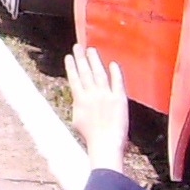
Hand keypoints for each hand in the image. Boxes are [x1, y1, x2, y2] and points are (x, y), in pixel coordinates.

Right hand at [65, 45, 126, 169]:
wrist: (105, 144)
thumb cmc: (91, 137)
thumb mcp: (77, 121)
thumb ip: (78, 106)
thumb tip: (79, 97)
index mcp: (80, 100)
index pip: (74, 79)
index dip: (71, 66)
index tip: (69, 56)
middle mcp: (92, 95)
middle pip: (85, 72)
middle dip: (81, 58)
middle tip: (78, 46)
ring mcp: (106, 95)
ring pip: (99, 73)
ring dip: (95, 60)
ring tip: (91, 50)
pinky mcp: (119, 99)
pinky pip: (117, 82)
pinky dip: (115, 72)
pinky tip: (112, 63)